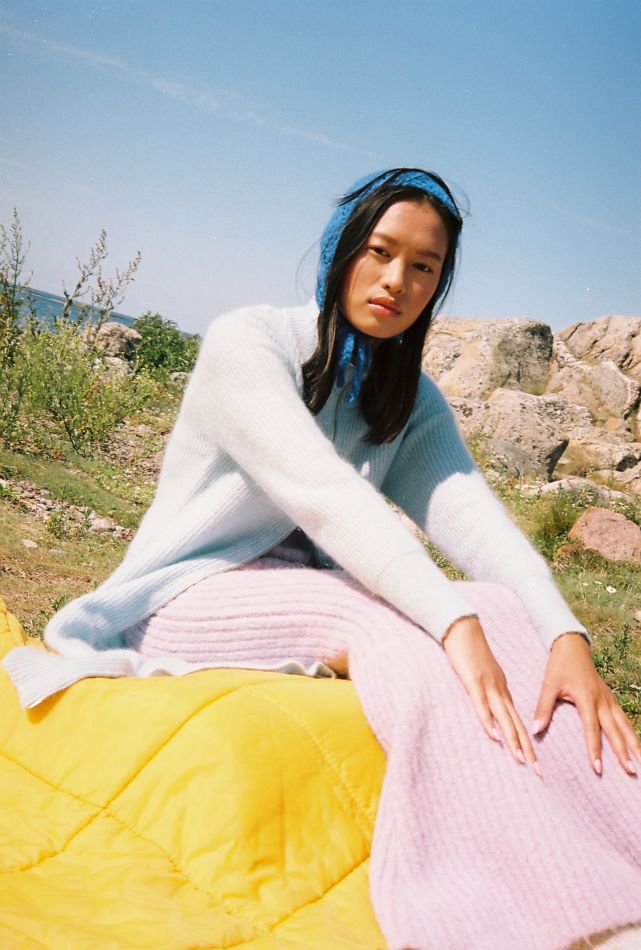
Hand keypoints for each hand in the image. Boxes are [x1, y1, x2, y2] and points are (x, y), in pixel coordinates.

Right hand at [443, 616, 539, 775]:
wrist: (463, 626)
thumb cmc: (469, 649)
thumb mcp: (480, 674)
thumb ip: (484, 691)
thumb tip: (488, 710)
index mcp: (502, 689)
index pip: (517, 720)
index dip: (527, 742)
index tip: (535, 762)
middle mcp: (500, 690)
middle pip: (516, 723)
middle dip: (527, 749)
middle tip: (538, 772)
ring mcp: (488, 685)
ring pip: (504, 718)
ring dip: (513, 740)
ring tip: (521, 761)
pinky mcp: (473, 681)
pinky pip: (482, 705)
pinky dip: (489, 721)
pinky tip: (495, 736)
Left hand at [533, 632, 640, 775]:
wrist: (572, 646)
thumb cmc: (559, 666)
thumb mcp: (548, 685)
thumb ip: (543, 708)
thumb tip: (534, 730)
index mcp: (586, 698)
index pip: (592, 729)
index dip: (595, 750)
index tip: (597, 768)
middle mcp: (602, 700)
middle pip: (615, 730)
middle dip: (623, 752)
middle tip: (631, 772)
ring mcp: (609, 699)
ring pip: (625, 725)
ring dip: (634, 745)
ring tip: (640, 764)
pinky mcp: (611, 698)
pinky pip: (624, 718)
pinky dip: (631, 733)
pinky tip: (636, 746)